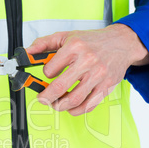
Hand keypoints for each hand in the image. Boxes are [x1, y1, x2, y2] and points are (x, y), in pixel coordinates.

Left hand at [26, 23, 148, 115]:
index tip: (47, 76)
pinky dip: (77, 110)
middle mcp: (87, 61)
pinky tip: (71, 107)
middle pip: (60, 87)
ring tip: (56, 104)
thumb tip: (26, 53)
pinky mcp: (106, 86)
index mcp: (75, 47)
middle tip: (42, 99)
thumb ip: (43, 44)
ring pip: (74, 99)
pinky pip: (89, 105)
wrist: (122, 43)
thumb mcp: (66, 36)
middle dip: (47, 97)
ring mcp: (98, 75)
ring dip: (60, 106)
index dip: (45, 75)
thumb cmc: (92, 41)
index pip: (50, 69)